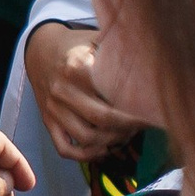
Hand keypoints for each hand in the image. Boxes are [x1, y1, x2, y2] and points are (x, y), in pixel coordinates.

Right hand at [23, 19, 143, 159]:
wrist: (39, 49)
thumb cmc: (77, 46)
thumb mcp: (96, 40)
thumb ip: (120, 51)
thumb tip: (155, 63)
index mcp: (78, 67)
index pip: (112, 95)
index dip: (136, 107)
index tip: (154, 111)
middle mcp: (63, 90)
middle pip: (103, 119)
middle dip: (128, 127)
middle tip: (142, 125)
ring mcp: (53, 108)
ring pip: (86, 138)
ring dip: (111, 142)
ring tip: (125, 135)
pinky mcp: (47, 122)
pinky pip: (64, 149)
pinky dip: (86, 155)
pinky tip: (103, 149)